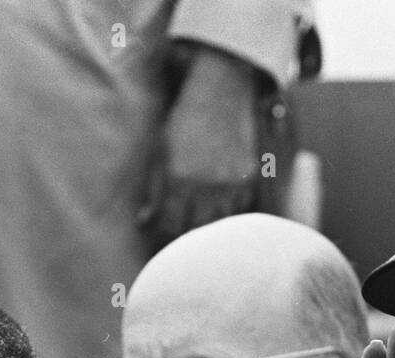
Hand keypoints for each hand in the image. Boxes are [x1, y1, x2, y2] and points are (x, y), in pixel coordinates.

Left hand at [139, 45, 259, 243]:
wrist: (222, 90)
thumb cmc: (185, 119)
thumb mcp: (162, 151)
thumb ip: (154, 189)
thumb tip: (144, 221)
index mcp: (179, 178)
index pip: (170, 225)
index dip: (164, 230)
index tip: (163, 228)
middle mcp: (206, 185)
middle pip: (195, 229)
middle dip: (185, 230)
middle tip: (181, 224)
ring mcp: (231, 183)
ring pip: (220, 222)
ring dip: (209, 222)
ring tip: (201, 213)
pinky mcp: (250, 178)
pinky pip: (240, 208)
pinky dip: (230, 209)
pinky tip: (221, 199)